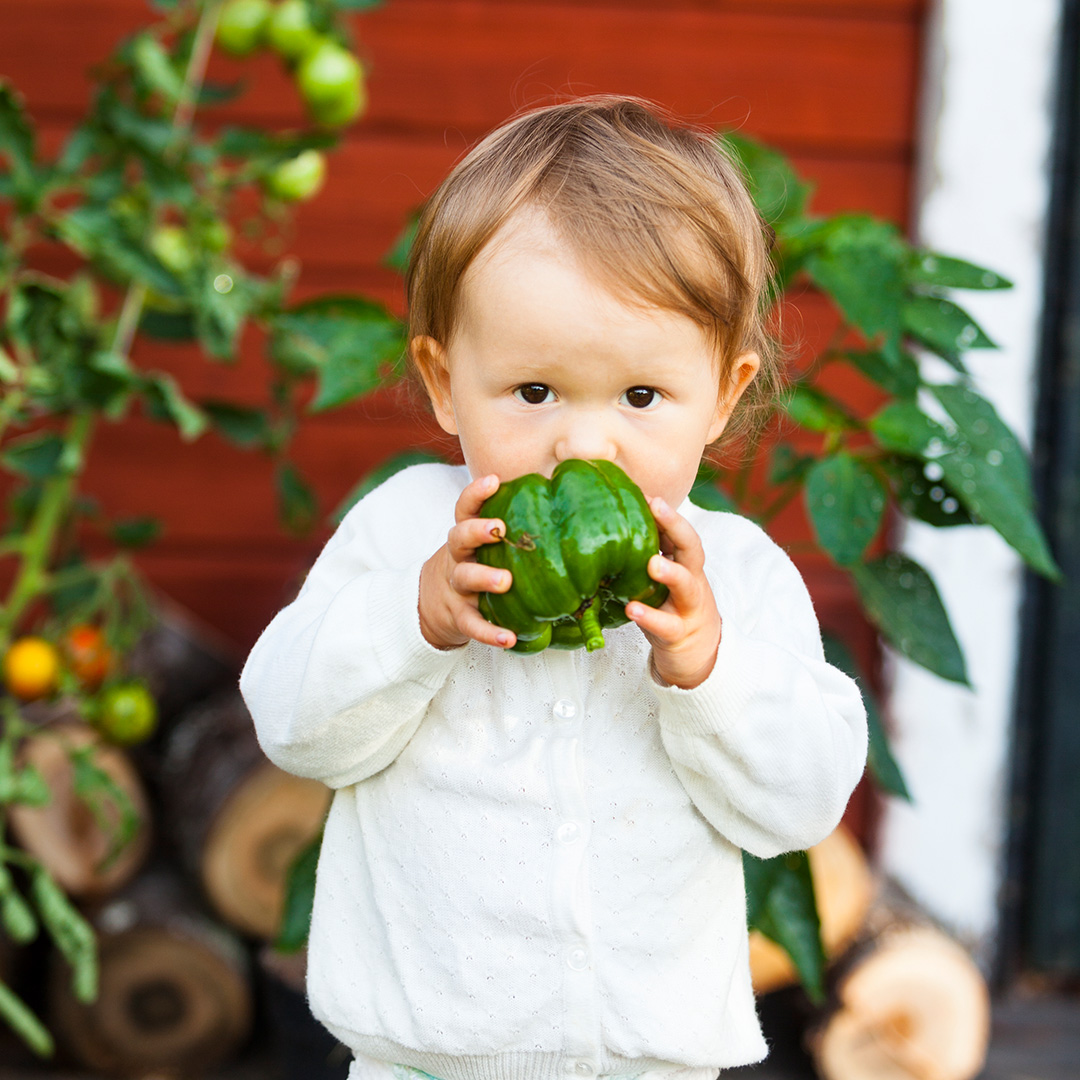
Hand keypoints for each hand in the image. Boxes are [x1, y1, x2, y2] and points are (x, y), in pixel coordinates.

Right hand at [418, 474, 516, 650]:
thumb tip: (575, 509)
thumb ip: (517, 530)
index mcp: (467, 536)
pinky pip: (472, 624)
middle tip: (499, 529)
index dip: (476, 493)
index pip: (465, 508)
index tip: (494, 480)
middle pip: (459, 537)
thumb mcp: (485, 546)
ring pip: (464, 577)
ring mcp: (457, 587)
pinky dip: (489, 632)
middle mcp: (458, 556)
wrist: (434, 603)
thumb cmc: (478, 565)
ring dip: (483, 577)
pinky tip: (509, 638)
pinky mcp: (459, 616)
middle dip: (477, 531)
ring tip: (504, 581)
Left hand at [626, 497, 720, 688]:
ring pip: (686, 585)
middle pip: (692, 548)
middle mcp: (692, 581)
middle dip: (676, 526)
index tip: (648, 494)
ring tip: (652, 563)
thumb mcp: (662, 583)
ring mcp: (688, 608)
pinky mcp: (679, 635)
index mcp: (686, 565)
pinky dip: (650, 616)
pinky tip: (632, 608)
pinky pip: (666, 625)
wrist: (699, 657)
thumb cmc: (670, 611)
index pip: (681, 533)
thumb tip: (606, 528)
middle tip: (656, 506)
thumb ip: (644, 559)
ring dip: (670, 572)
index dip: (667, 514)